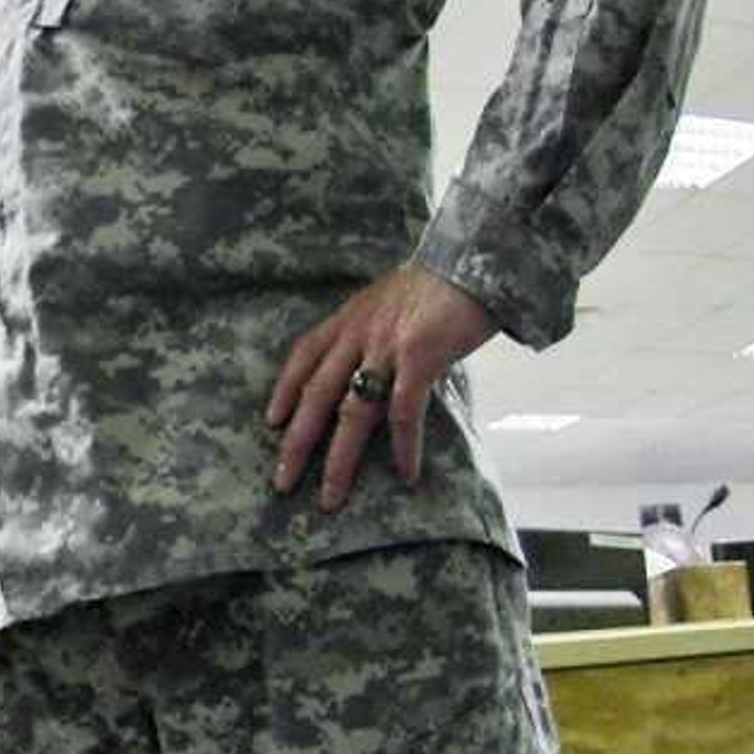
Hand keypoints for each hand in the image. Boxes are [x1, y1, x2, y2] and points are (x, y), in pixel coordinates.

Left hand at [267, 263, 500, 511]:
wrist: (482, 256)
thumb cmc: (443, 285)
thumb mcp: (393, 301)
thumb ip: (376, 332)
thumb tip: (375, 369)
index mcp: (350, 318)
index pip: (304, 356)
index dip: (285, 390)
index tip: (271, 422)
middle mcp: (359, 333)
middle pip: (317, 395)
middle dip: (296, 442)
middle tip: (281, 481)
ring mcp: (386, 346)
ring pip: (352, 412)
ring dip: (338, 460)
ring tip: (330, 497)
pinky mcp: (419, 356)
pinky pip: (404, 410)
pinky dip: (403, 445)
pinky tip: (406, 474)